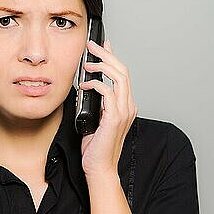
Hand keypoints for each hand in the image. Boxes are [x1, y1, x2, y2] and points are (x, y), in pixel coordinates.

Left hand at [79, 39, 137, 178]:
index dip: (113, 57)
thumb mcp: (94, 119)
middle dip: (107, 54)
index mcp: (125, 106)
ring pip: (119, 77)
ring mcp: (123, 112)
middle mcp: (128, 106)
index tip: (103, 45)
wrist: (99, 168)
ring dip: (102, 65)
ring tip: (87, 63)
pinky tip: (84, 85)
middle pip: (122, 70)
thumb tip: (85, 87)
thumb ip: (95, 103)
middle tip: (92, 46)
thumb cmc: (95, 148)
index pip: (122, 74)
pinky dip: (96, 84)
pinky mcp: (114, 118)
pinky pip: (108, 92)